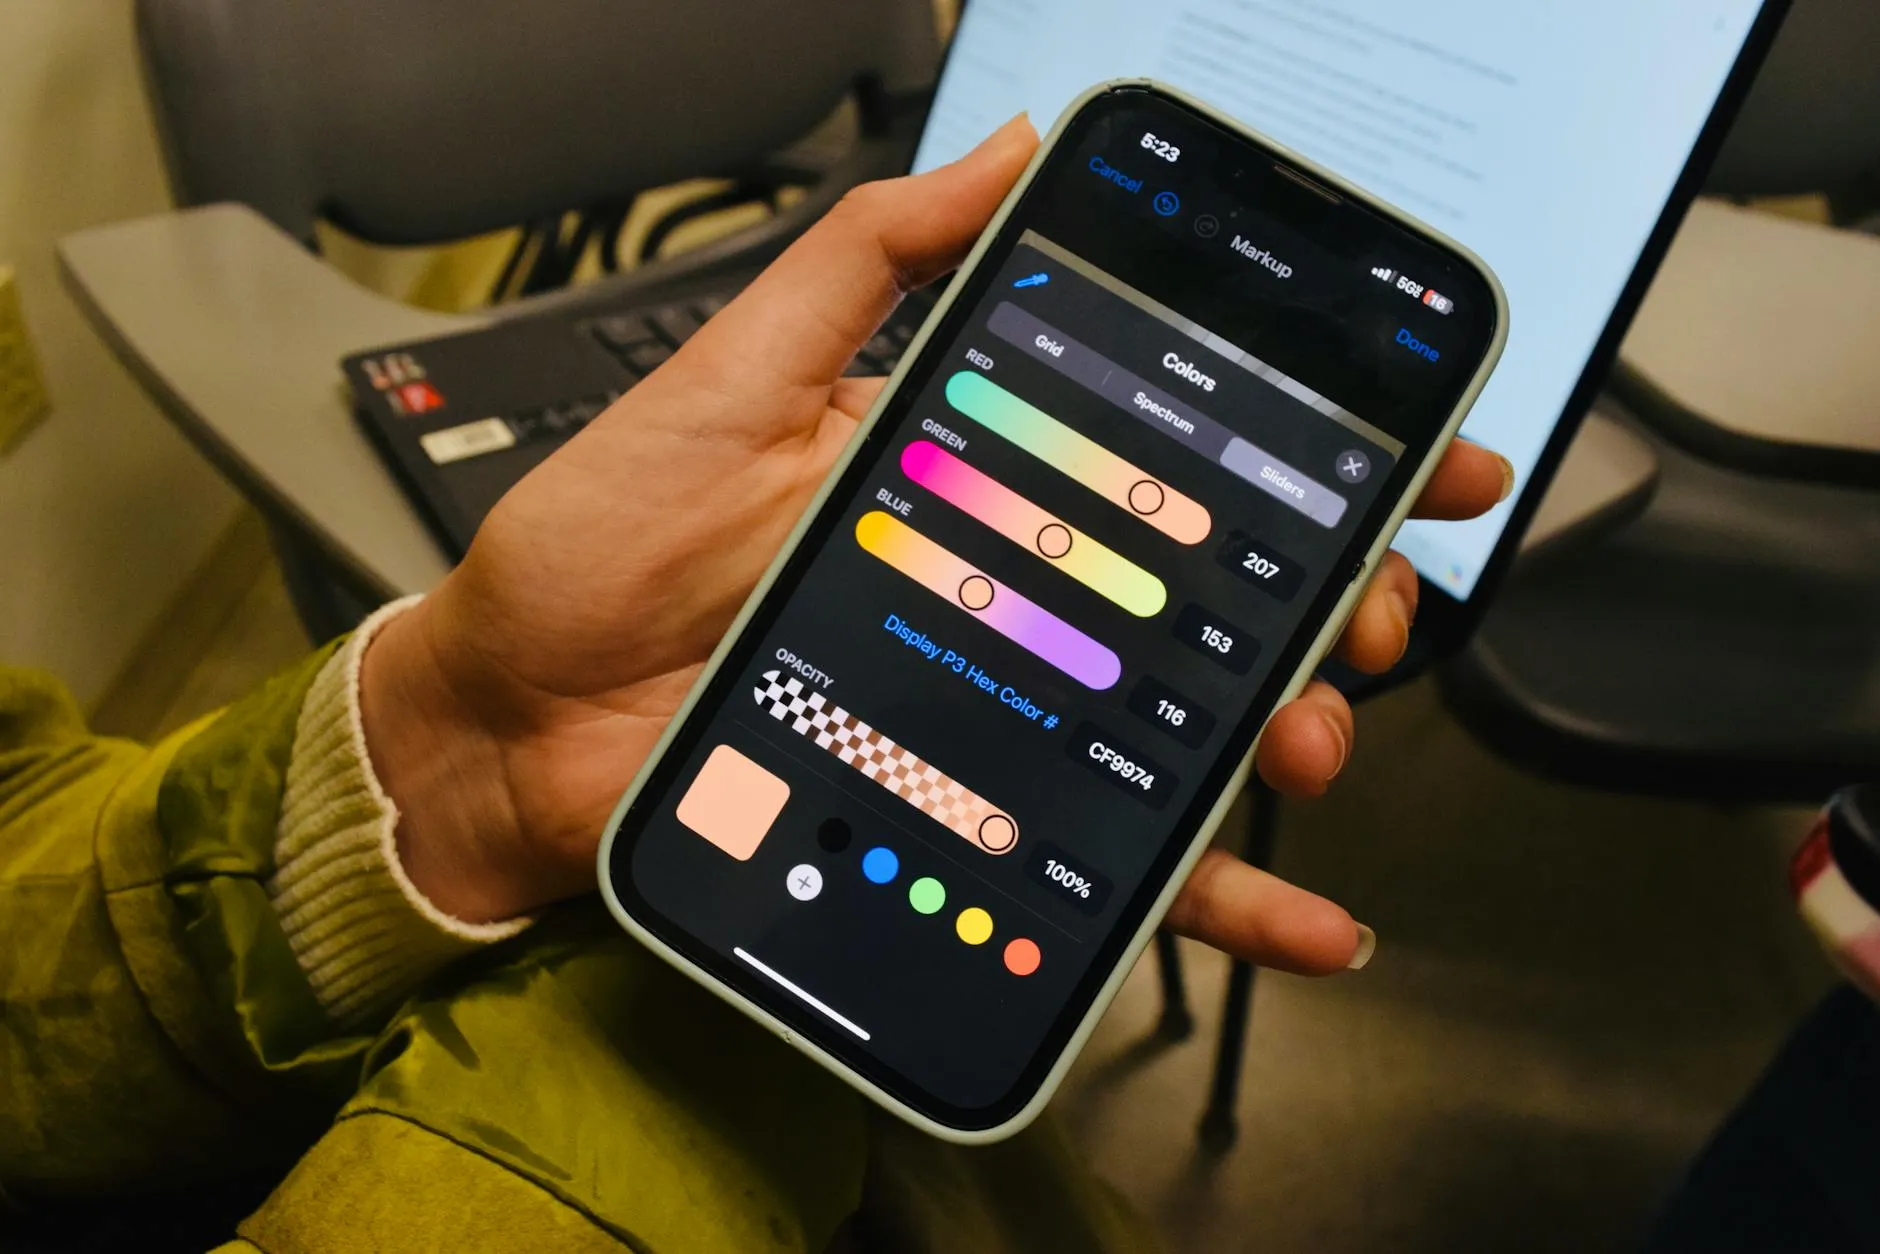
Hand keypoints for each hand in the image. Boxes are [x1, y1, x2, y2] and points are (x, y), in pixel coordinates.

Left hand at [360, 115, 1511, 975]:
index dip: (1297, 446)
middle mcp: (1001, 594)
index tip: (1409, 441)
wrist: (503, 726)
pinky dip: (1221, 893)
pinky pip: (1113, 865)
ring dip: (1288, 729)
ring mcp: (989, 709)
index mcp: (968, 479)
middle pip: (1209, 593)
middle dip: (1328, 590)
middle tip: (1370, 598)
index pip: (1165, 450)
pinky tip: (1305, 911)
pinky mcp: (962, 814)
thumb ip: (862, 267)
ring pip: (1186, 725)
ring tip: (1310, 734)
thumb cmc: (593, 554)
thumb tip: (999, 153)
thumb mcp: (727, 380)